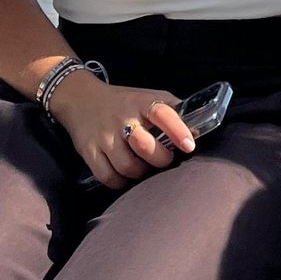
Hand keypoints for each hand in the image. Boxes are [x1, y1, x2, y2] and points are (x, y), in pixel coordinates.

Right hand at [49, 75, 195, 190]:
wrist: (81, 99)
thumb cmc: (124, 102)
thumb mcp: (148, 97)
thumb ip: (172, 111)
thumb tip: (199, 130)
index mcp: (141, 103)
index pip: (162, 114)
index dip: (178, 130)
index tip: (189, 145)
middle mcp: (122, 119)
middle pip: (145, 147)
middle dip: (160, 159)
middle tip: (163, 159)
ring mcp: (104, 136)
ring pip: (128, 166)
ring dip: (140, 173)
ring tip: (143, 167)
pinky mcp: (89, 151)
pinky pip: (107, 177)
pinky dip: (119, 182)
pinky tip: (124, 176)